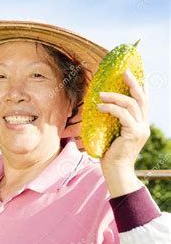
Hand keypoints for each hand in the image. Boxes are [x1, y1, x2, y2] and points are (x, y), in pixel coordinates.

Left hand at [97, 69, 149, 197]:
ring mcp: (140, 129)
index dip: (141, 88)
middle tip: (124, 72)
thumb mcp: (111, 134)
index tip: (135, 75)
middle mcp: (143, 125)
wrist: (115, 171)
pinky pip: (123, 115)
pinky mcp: (133, 134)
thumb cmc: (109, 154)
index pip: (144, 102)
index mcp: (140, 124)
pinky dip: (111, 108)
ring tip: (101, 94)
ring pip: (132, 105)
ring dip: (116, 96)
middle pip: (142, 99)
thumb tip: (98, 107)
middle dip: (133, 83)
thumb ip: (112, 121)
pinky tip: (99, 107)